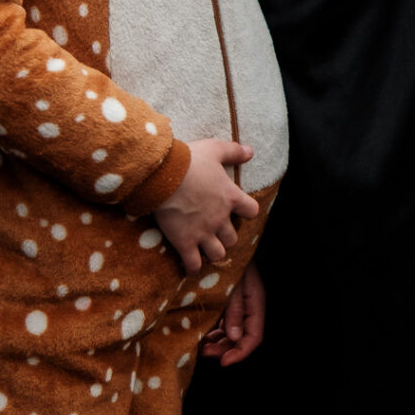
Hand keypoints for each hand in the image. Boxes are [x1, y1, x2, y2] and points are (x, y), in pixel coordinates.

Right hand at [155, 138, 258, 273]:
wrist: (162, 175)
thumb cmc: (189, 160)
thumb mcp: (214, 149)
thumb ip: (234, 151)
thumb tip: (250, 151)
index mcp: (230, 197)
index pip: (252, 211)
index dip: (246, 211)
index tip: (236, 208)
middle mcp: (220, 218)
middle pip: (233, 238)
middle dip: (226, 236)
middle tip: (215, 229)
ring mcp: (203, 233)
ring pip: (218, 254)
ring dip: (213, 251)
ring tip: (204, 245)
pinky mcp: (185, 242)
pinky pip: (194, 264)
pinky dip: (193, 266)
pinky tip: (190, 261)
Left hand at [201, 262, 265, 366]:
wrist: (220, 234)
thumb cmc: (230, 256)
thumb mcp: (232, 283)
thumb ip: (234, 309)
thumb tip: (234, 337)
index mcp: (255, 302)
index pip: (254, 336)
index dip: (240, 352)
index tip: (223, 362)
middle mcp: (248, 305)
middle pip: (241, 337)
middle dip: (225, 349)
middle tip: (206, 352)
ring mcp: (237, 302)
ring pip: (231, 331)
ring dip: (219, 342)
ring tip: (202, 345)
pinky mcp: (226, 297)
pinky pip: (223, 320)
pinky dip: (214, 330)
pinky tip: (203, 333)